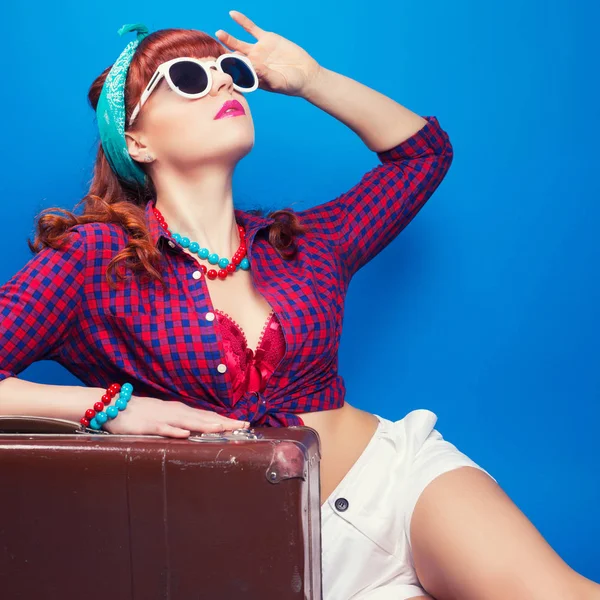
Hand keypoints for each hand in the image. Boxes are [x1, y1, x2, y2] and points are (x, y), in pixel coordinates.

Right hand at [101, 394, 250, 437]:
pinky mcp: (146, 425)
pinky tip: (185, 434)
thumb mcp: (164, 418)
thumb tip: (198, 430)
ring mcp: (161, 417)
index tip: (243, 424)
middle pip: (203, 417)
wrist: (113, 405)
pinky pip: (162, 428)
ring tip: (222, 428)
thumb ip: (181, 422)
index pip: (207, 415)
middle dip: (223, 422)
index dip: (226, 419)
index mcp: (180, 411)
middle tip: (243, 426)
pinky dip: (174, 431)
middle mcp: (175, 412)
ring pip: (187, 422)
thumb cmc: (141, 414)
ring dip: (205, 425)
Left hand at [215, 10, 322, 96]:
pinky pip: (251, 29)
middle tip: (215, 52)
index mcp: (252, 78)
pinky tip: (233, 15)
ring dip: (229, 38)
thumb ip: (265, 75)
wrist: (305, 73)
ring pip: (239, 43)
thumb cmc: (292, 84)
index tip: (219, 69)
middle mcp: (252, 64)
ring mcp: (258, 51)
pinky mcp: (266, 39)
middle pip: (233, 59)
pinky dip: (242, 22)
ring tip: (219, 33)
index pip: (236, 73)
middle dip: (224, 55)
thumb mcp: (279, 82)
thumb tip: (254, 68)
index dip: (227, 71)